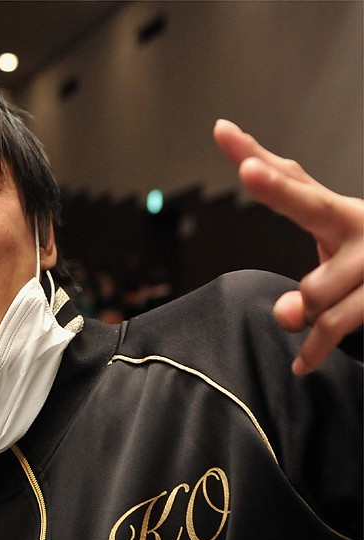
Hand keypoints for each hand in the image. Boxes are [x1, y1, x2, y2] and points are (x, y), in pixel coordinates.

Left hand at [214, 119, 363, 373]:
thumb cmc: (363, 252)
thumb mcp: (328, 228)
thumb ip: (285, 203)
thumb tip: (256, 207)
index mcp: (339, 210)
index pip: (294, 181)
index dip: (265, 167)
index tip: (227, 136)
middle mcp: (359, 225)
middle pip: (312, 205)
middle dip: (279, 190)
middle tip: (250, 171)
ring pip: (314, 289)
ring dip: (306, 309)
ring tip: (312, 308)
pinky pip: (333, 326)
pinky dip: (314, 350)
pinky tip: (301, 364)